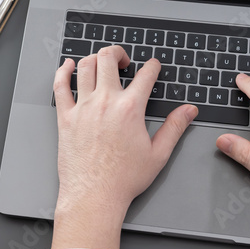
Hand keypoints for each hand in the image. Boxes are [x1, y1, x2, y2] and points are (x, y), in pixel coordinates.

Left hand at [51, 47, 196, 248]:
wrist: (94, 195)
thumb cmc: (124, 179)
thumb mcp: (158, 154)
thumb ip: (175, 127)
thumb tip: (189, 111)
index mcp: (130, 108)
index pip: (145, 75)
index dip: (152, 66)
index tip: (153, 66)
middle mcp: (105, 102)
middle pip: (108, 59)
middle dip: (119, 53)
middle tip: (124, 60)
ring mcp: (82, 108)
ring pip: (85, 67)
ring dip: (95, 58)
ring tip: (102, 63)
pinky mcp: (65, 117)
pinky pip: (60, 86)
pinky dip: (64, 72)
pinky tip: (69, 66)